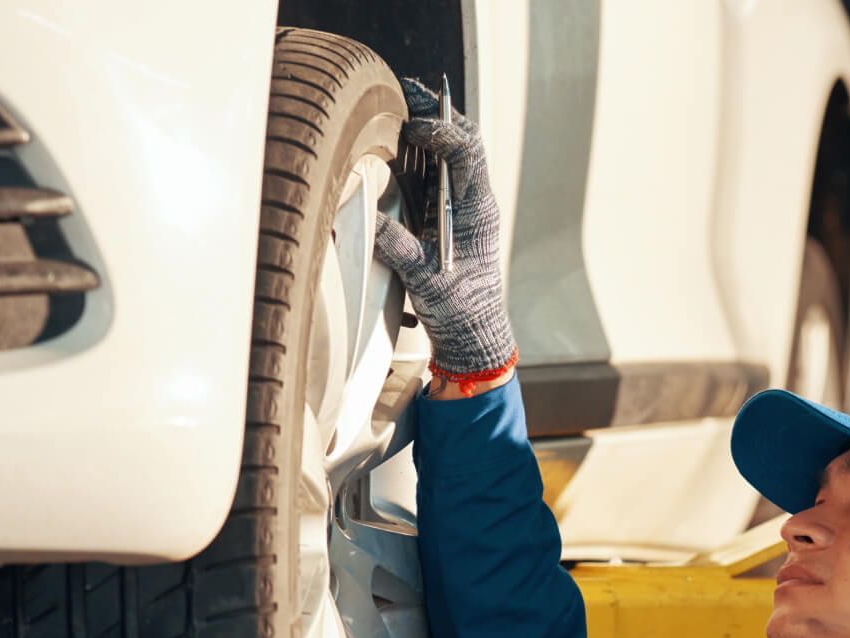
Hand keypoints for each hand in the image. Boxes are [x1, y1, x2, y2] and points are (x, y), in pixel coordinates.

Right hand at [373, 76, 517, 383]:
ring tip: (399, 104)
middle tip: (406, 91)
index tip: (410, 128)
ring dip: (428, 127)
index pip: (466, 153)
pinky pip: (437, 173)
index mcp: (476, 210)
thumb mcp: (428, 281)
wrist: (473, 335)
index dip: (440, 131)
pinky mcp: (449, 216)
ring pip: (452, 152)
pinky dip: (419, 152)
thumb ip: (402, 249)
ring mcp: (462, 207)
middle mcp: (473, 201)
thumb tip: (372, 222)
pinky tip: (397, 142)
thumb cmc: (458, 311)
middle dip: (436, 113)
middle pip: (463, 140)